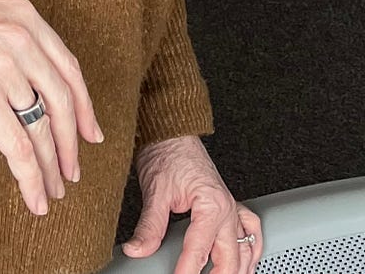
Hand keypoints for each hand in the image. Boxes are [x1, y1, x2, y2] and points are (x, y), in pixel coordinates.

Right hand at [0, 0, 103, 217]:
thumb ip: (12, 45)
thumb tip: (30, 95)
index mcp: (24, 16)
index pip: (69, 68)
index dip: (85, 106)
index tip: (91, 133)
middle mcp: (21, 39)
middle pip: (63, 103)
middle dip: (71, 145)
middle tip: (72, 172)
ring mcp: (4, 68)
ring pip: (42, 130)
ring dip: (52, 168)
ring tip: (52, 190)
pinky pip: (18, 147)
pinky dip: (31, 178)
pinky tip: (34, 197)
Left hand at [125, 136, 261, 271]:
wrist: (171, 130)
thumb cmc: (166, 152)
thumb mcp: (155, 190)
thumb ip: (149, 225)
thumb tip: (137, 249)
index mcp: (212, 205)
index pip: (199, 251)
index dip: (186, 272)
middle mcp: (227, 208)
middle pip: (230, 258)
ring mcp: (231, 207)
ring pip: (246, 249)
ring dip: (239, 269)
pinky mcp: (229, 204)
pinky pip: (251, 231)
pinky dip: (252, 250)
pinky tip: (247, 261)